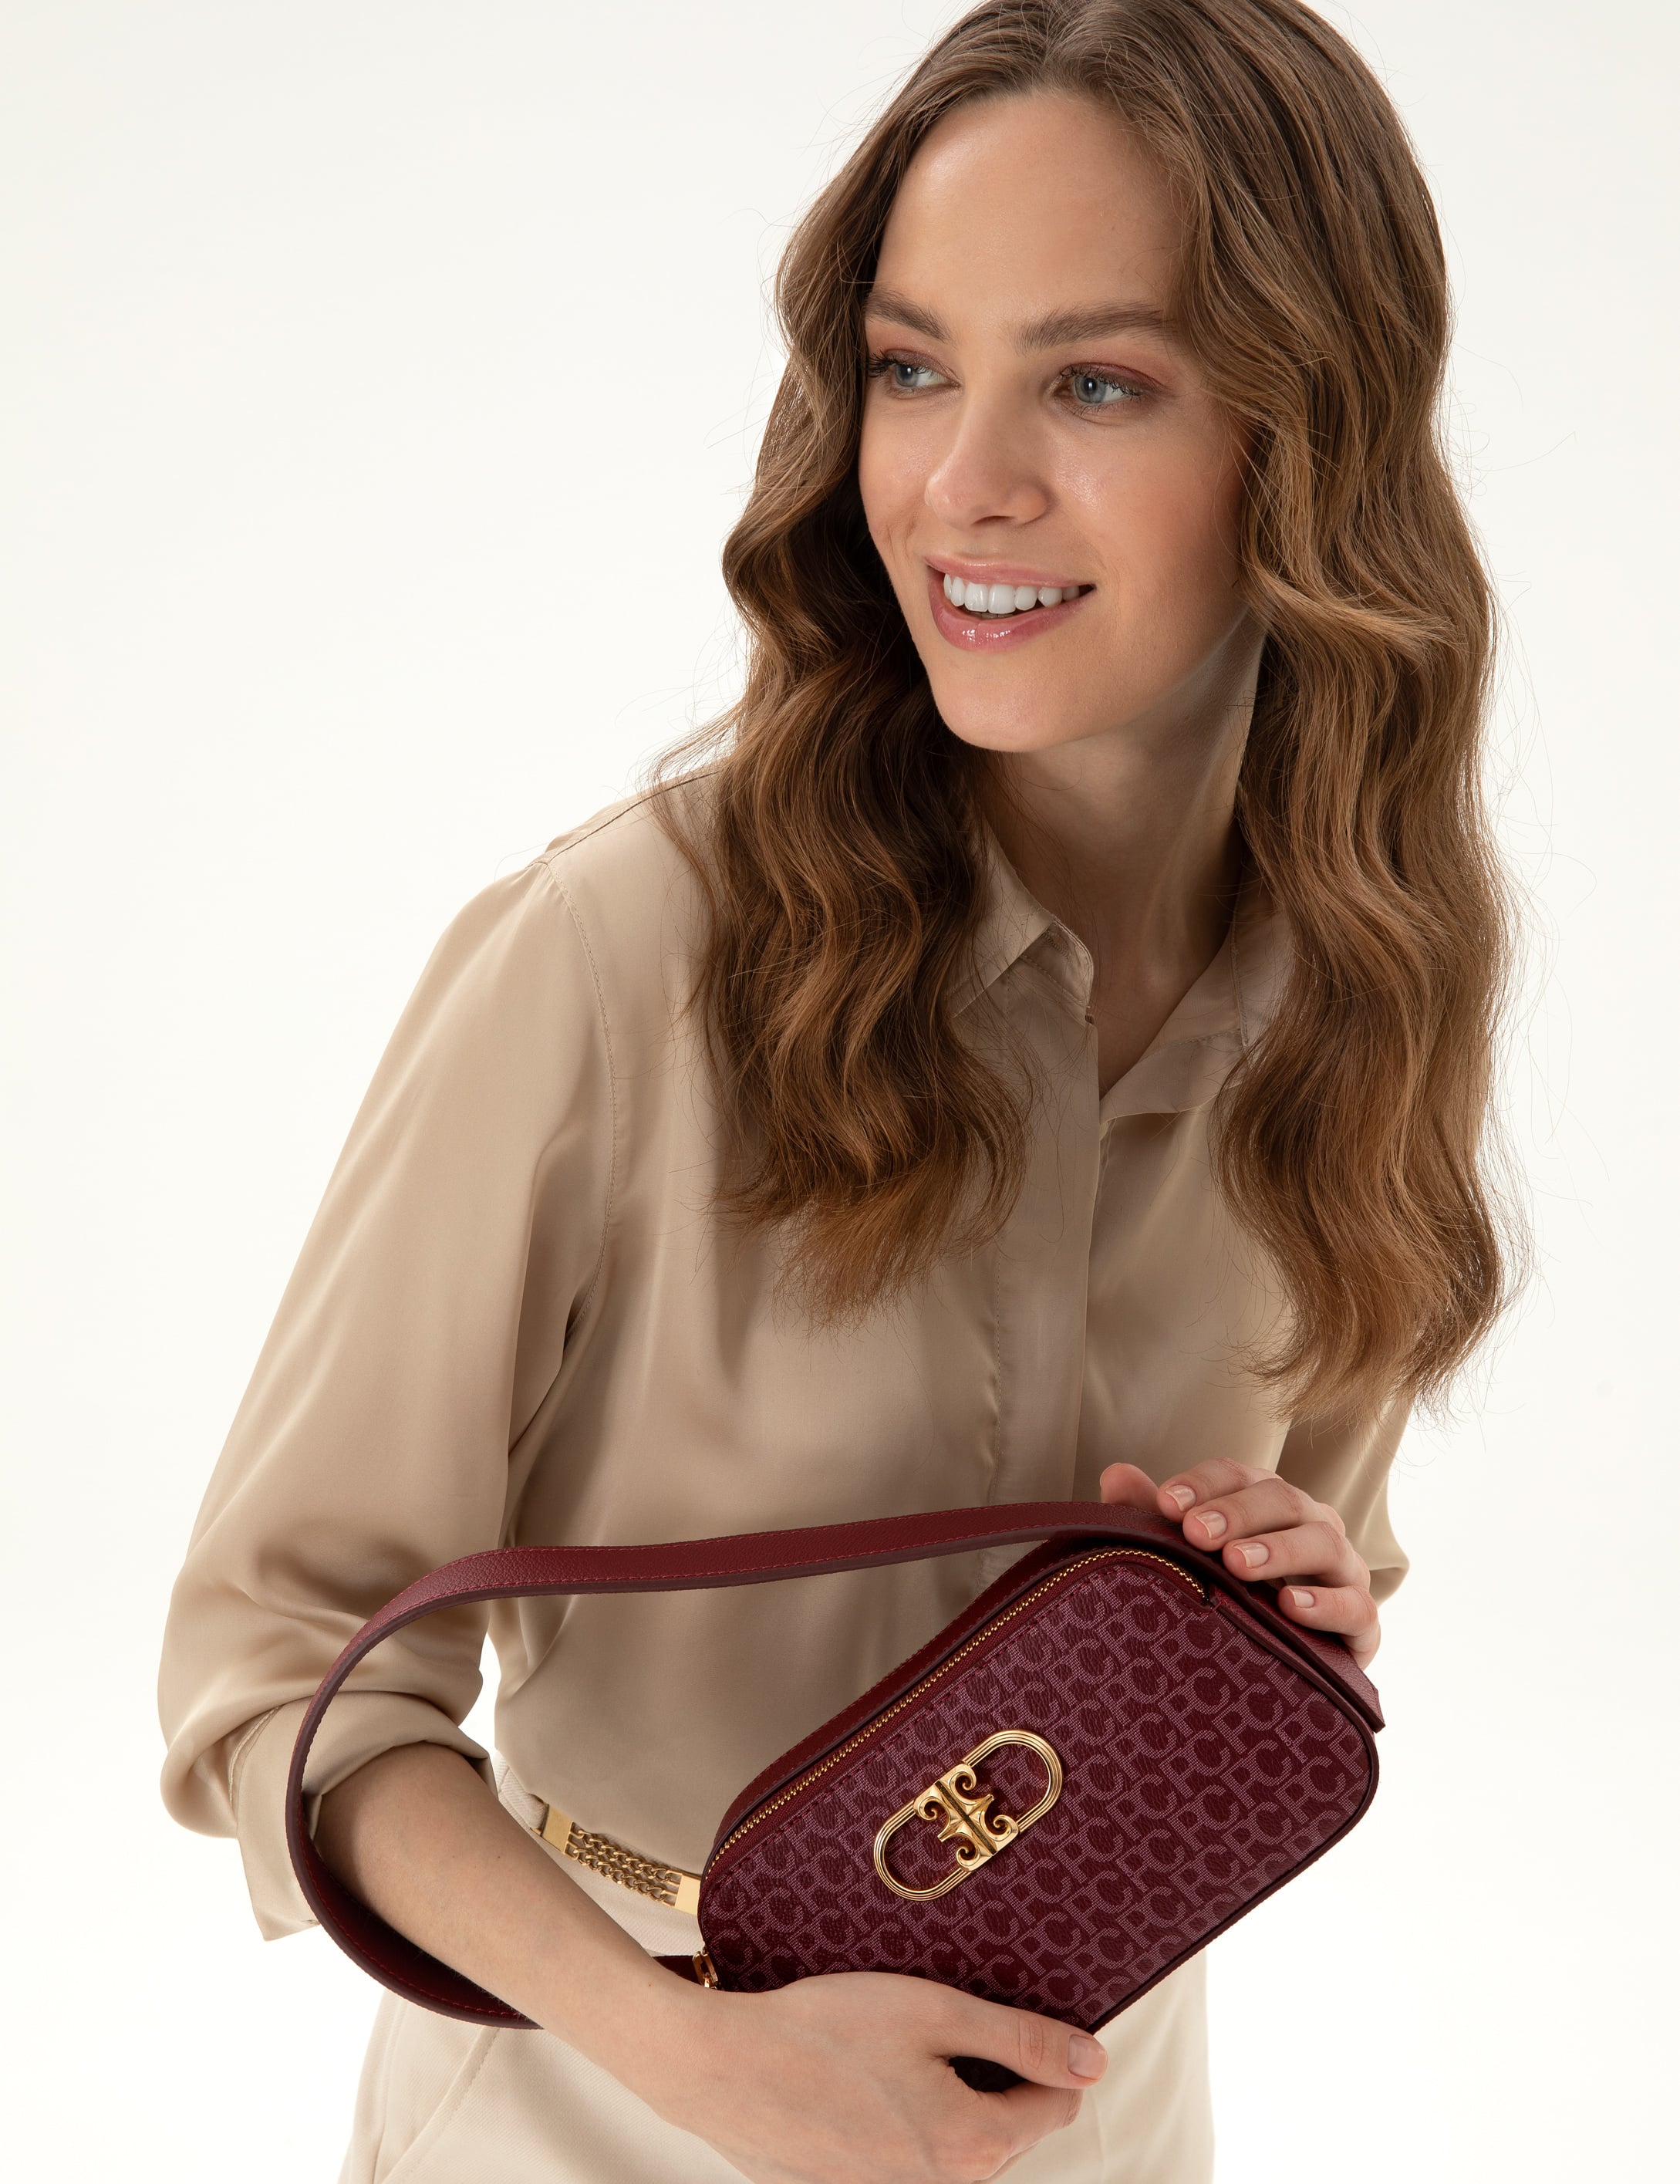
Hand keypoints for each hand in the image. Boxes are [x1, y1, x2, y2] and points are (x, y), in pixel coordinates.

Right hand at [618, 1967, 1101, 2183]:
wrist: (721, 2069)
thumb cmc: (822, 2031)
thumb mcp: (933, 2011)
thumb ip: (1020, 2037)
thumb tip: (1094, 2060)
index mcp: (973, 2147)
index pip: (1057, 2102)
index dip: (1044, 2047)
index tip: (1002, 2011)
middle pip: (1010, 2127)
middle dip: (994, 2073)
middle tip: (939, 2019)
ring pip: (958, 2141)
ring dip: (948, 2094)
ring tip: (895, 2046)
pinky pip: (907, 2155)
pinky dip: (901, 2116)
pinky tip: (863, 2078)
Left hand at [1098, 1457, 1380, 1671]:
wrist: (1284, 1668)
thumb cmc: (1229, 1596)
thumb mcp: (1189, 1557)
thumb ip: (1152, 1516)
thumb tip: (1115, 1474)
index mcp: (1268, 1500)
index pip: (1237, 1474)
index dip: (1202, 1484)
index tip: (1165, 1504)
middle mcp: (1311, 1523)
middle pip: (1281, 1498)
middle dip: (1236, 1512)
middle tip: (1196, 1534)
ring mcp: (1343, 1570)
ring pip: (1323, 1542)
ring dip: (1280, 1549)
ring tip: (1237, 1565)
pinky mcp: (1363, 1622)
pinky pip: (1357, 1606)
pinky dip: (1328, 1604)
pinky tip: (1291, 1607)